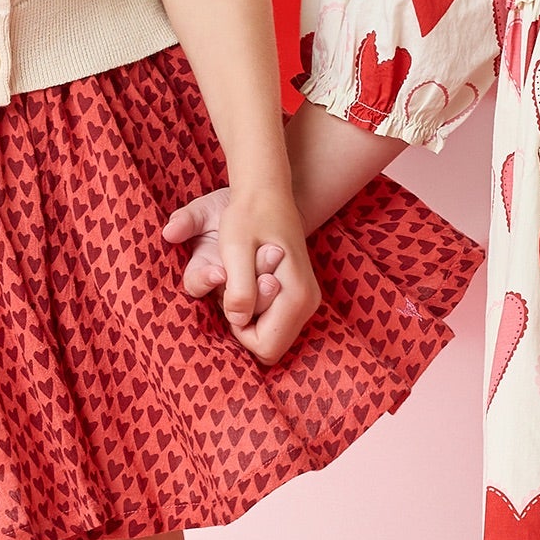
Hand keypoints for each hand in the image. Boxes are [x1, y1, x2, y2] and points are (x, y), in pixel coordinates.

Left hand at [164, 184, 321, 364]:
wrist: (266, 192)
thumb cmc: (248, 217)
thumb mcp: (235, 249)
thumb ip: (239, 289)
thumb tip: (240, 321)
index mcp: (296, 295)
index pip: (265, 346)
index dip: (239, 328)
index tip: (230, 294)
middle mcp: (308, 303)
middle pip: (270, 345)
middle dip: (244, 322)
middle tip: (235, 282)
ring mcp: (306, 300)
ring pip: (272, 334)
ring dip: (248, 313)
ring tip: (242, 275)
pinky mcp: (299, 295)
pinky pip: (274, 320)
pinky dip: (255, 307)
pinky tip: (248, 278)